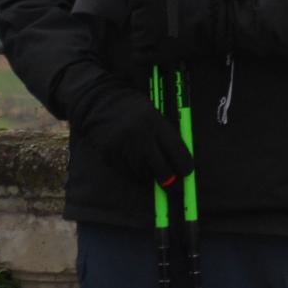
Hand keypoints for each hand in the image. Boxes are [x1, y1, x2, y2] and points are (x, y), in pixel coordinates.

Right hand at [68, 77, 194, 187]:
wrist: (101, 101)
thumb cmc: (134, 109)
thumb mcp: (155, 115)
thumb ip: (168, 138)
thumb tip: (183, 166)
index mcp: (156, 122)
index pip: (178, 153)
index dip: (185, 167)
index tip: (185, 172)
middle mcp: (141, 134)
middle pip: (163, 171)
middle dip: (170, 182)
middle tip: (172, 186)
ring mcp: (124, 145)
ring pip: (144, 175)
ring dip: (148, 174)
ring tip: (146, 162)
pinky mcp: (110, 153)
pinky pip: (127, 173)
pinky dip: (132, 171)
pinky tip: (131, 159)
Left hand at [128, 0, 220, 66]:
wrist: (221, 17)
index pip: (133, 0)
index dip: (139, 5)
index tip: (144, 8)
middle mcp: (147, 15)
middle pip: (135, 21)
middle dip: (144, 23)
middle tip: (156, 24)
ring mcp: (153, 35)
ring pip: (136, 39)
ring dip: (144, 39)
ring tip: (156, 39)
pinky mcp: (161, 53)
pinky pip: (140, 57)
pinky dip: (142, 56)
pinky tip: (150, 54)